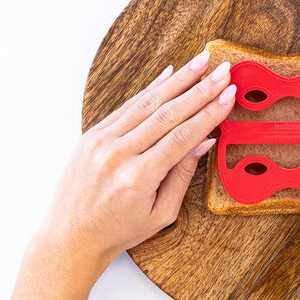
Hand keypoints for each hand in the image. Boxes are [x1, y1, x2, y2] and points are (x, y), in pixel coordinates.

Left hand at [36, 49, 235, 271]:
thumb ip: (183, 176)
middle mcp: (117, 155)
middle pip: (168, 113)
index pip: (182, 136)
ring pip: (147, 103)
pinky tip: (169, 74)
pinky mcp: (91, 135)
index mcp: (138, 178)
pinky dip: (149, 89)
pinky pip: (126, 107)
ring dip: (177, 80)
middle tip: (222, 70)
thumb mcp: (161, 214)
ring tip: (200, 62)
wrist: (71, 237)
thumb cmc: (118, 230)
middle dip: (200, 89)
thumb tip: (204, 140)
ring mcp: (101, 142)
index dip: (209, 113)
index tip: (228, 94)